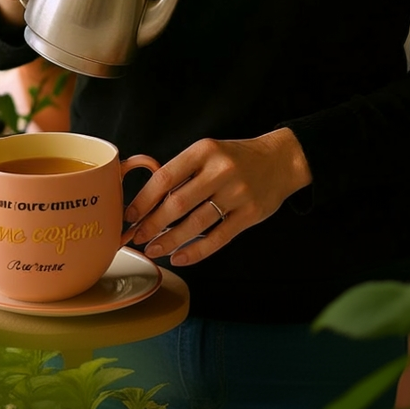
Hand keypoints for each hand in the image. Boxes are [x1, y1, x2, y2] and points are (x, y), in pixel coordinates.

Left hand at [123, 128, 311, 265]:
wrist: (280, 160)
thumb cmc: (235, 158)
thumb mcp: (208, 153)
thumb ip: (182, 172)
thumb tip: (147, 202)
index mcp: (204, 151)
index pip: (165, 177)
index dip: (143, 200)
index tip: (130, 215)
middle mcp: (220, 170)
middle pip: (177, 203)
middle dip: (152, 224)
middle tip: (137, 237)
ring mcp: (237, 193)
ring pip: (195, 224)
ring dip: (169, 240)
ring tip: (153, 249)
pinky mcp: (250, 214)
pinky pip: (217, 238)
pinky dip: (195, 251)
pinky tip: (179, 257)